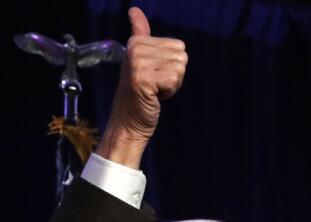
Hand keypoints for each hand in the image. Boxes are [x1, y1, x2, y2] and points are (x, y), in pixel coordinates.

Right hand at [95, 7, 187, 166]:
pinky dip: (169, 92)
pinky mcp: (143, 80)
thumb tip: (134, 9)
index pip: (178, 46)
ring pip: (180, 67)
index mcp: (136, 41)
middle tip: (154, 85)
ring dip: (171, 83)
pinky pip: (174, 79)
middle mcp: (135, 49)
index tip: (153, 75)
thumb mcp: (140, 59)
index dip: (171, 64)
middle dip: (173, 74)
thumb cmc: (139, 92)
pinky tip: (154, 96)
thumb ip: (140, 33)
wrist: (128, 121)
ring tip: (154, 90)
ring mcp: (138, 64)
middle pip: (181, 56)